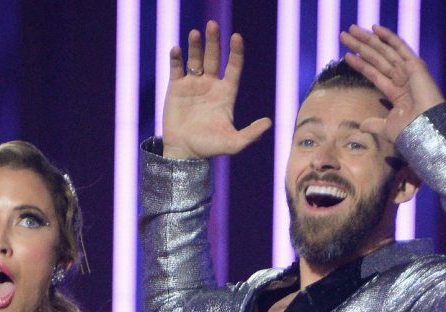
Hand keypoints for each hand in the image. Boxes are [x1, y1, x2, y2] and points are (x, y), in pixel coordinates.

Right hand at [162, 20, 271, 158]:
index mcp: (226, 93)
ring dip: (195, 46)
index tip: (236, 37)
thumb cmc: (209, 148)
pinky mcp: (176, 88)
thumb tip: (269, 122)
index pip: (233, 67)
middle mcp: (210, 85)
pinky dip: (176, 58)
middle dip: (214, 41)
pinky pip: (176, 68)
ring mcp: (193, 85)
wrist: (184, 152)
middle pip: (214, 57)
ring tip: (195, 33)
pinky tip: (177, 50)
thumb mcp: (233, 143)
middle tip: (213, 25)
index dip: (236, 53)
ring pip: (195, 59)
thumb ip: (251, 134)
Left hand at [340, 24, 444, 141]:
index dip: (360, 64)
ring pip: (383, 51)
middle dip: (359, 46)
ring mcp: (409, 71)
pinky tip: (374, 28)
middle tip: (343, 35)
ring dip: (367, 39)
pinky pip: (399, 47)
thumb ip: (375, 124)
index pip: (373, 74)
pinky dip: (388, 37)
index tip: (346, 55)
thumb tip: (363, 125)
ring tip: (350, 29)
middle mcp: (402, 79)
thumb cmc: (410, 132)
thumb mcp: (387, 128)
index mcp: (397, 92)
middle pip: (376, 59)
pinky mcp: (415, 66)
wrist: (424, 131)